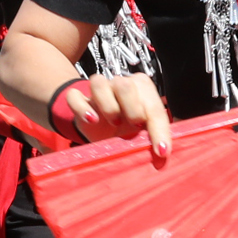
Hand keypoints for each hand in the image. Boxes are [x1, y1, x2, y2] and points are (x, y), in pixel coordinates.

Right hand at [54, 74, 170, 160]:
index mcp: (142, 88)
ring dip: (108, 104)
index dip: (160, 130)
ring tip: (114, 122)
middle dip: (132, 107)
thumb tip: (163, 154)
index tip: (161, 150)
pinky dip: (82, 108)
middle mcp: (120, 84)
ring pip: (98, 83)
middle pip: (125, 84)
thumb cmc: (128, 129)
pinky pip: (74, 96)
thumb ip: (155, 138)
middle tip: (135, 125)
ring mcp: (99, 90)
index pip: (153, 106)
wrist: (103, 132)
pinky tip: (92, 120)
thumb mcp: (144, 134)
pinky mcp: (79, 100)